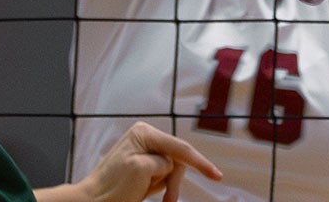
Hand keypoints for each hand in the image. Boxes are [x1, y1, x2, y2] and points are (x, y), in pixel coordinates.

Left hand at [63, 121, 221, 201]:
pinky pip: (163, 178)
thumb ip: (164, 162)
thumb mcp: (142, 169)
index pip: (180, 148)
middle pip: (177, 160)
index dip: (200, 162)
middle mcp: (146, 140)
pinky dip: (160, 188)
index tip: (217, 176)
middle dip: (174, 181)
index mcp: (144, 133)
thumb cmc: (111, 187)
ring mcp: (145, 154)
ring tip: (153, 197)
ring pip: (172, 171)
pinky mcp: (143, 169)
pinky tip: (145, 193)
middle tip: (169, 200)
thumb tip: (169, 165)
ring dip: (166, 187)